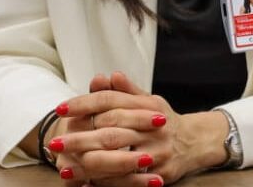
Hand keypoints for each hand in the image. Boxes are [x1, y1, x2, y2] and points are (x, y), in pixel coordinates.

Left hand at [52, 71, 226, 185]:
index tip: (61, 108)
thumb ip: (127, 92)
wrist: (196, 143)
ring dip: (88, 166)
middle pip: (111, 132)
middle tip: (55, 144)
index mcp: (149, 106)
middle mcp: (155, 127)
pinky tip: (86, 183)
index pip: (111, 101)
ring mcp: (158, 152)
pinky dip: (105, 183)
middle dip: (80, 139)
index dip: (84, 104)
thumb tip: (108, 76)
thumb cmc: (164, 121)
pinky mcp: (161, 174)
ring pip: (117, 159)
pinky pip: (128, 180)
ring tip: (64, 169)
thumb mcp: (150, 102)